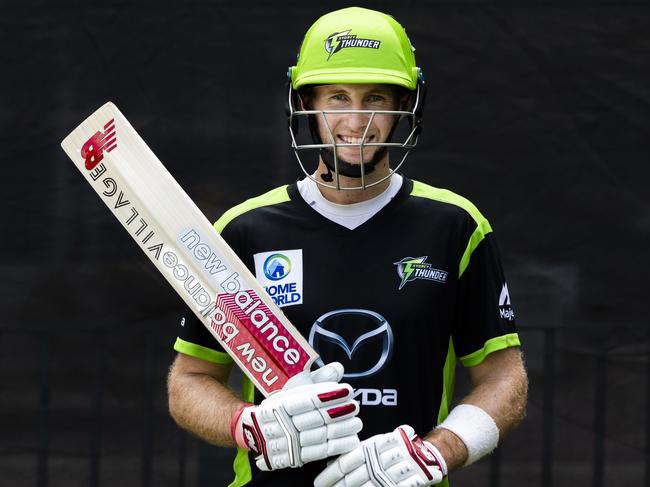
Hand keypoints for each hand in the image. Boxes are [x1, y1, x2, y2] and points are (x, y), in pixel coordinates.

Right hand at [231, 362, 361, 470]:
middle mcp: (283, 423)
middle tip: (355, 406)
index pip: (308, 398)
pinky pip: (320, 452)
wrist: (258, 433)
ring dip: (342, 429)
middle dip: (339, 412)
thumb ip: (317, 378)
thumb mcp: (295, 387)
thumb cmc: (282, 406)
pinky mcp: (296, 457)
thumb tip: (338, 368)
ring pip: (320, 436)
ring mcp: (289, 442)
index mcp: (281, 404)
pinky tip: (352, 439)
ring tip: (357, 422)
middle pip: (316, 418)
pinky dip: (338, 446)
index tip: (347, 390)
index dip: (329, 394)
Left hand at [314, 425, 446, 486]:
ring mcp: (393, 473)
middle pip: (353, 479)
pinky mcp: (404, 484)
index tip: (318, 483)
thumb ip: (356, 454)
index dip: (330, 475)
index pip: (345, 463)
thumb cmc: (395, 448)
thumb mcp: (374, 444)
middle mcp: (381, 459)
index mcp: (372, 446)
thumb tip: (330, 463)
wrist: (427, 454)